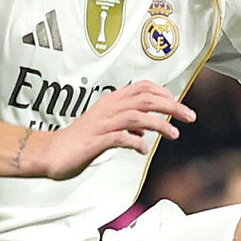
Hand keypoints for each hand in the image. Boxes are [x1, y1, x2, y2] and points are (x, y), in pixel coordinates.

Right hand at [21, 81, 194, 178]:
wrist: (51, 153)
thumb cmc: (79, 142)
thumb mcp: (106, 128)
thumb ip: (125, 124)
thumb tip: (145, 128)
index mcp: (111, 102)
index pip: (143, 87)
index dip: (163, 92)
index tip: (177, 103)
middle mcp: (108, 109)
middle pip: (146, 99)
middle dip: (172, 106)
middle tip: (190, 116)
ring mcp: (102, 124)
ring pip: (137, 116)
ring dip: (159, 124)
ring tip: (174, 135)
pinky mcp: (95, 141)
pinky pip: (120, 137)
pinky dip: (136, 142)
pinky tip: (143, 150)